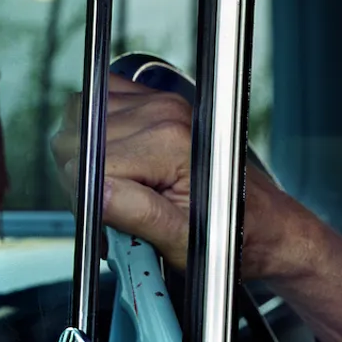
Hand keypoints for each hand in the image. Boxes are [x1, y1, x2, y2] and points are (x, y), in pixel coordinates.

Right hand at [58, 76, 341, 341]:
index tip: (107, 223)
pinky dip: (98, 130)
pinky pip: (100, 101)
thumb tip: (95, 193)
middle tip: (115, 209)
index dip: (87, 198)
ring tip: (121, 187)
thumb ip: (136, 214)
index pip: (84, 162)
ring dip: (88, 154)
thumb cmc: (231, 235)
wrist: (266, 224)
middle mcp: (162, 113)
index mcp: (168, 143)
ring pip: (80, 117)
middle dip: (83, 178)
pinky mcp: (156, 101)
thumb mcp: (183, 241)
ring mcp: (160, 103)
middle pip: (75, 137)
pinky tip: (123, 161)